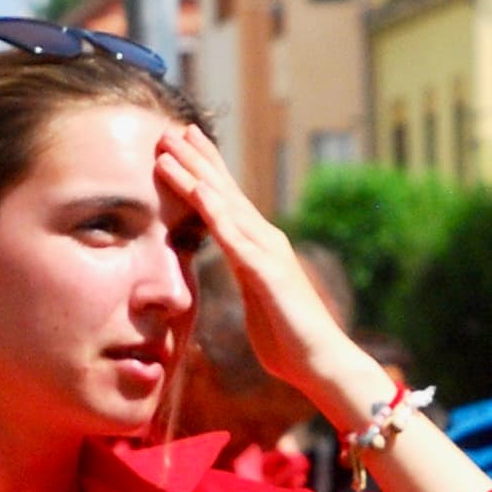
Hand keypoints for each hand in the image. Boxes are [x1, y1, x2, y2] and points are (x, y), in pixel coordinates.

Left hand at [155, 125, 379, 425]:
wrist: (321, 362)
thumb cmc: (289, 340)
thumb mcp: (258, 302)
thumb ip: (246, 279)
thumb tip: (237, 274)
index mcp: (260, 248)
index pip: (228, 202)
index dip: (206, 172)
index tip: (183, 146)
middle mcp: (266, 240)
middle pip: (226, 191)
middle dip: (198, 159)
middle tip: (172, 129)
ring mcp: (268, 253)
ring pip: (226, 204)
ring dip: (196, 174)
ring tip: (170, 147)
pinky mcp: (268, 272)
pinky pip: (235, 237)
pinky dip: (216, 211)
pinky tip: (198, 189)